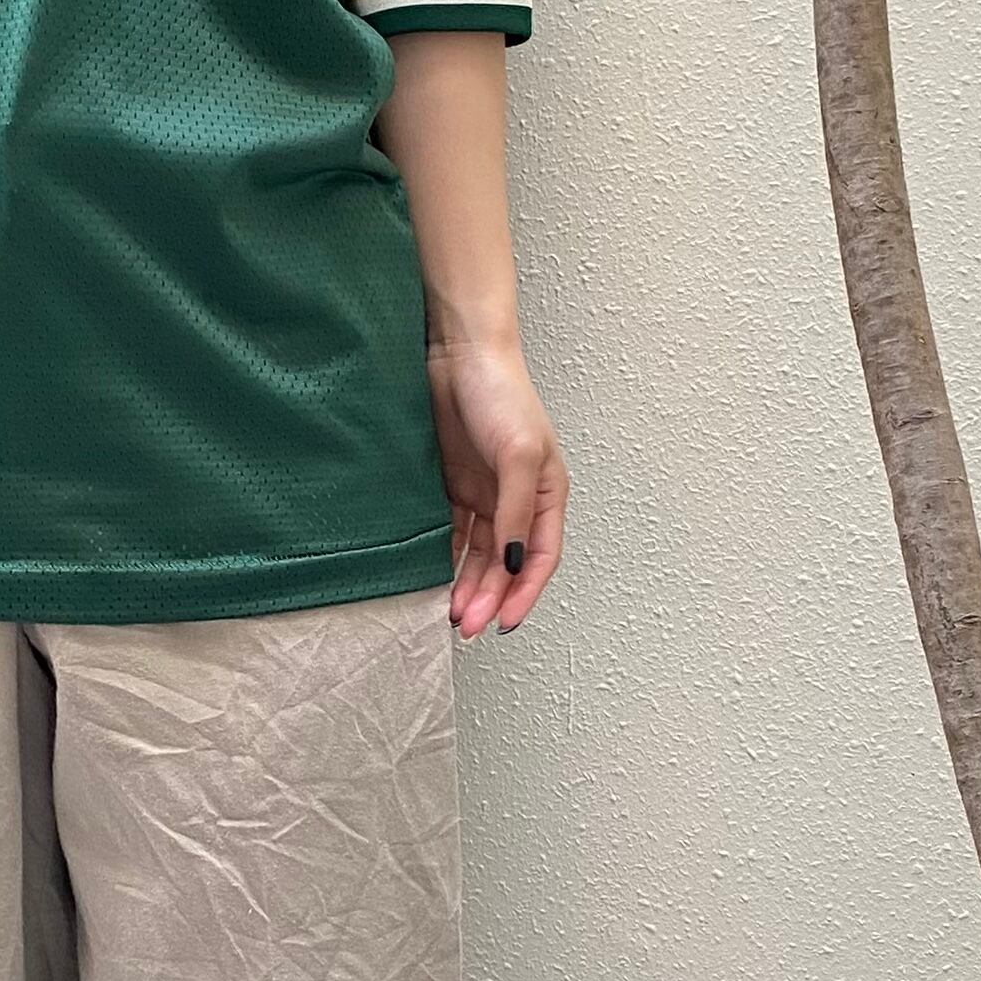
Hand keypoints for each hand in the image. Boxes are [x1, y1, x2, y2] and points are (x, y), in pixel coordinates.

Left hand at [429, 336, 567, 637]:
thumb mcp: (517, 455)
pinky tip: (432, 580)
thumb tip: (512, 564)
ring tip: (449, 615)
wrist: (456, 353)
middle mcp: (518, 500)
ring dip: (467, 586)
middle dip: (489, 598)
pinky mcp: (453, 486)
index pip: (539, 559)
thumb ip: (515, 512)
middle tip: (466, 627)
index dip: (523, 594)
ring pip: (479, 556)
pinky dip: (446, 559)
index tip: (501, 623)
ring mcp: (485, 494)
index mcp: (548, 494)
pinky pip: (452, 534)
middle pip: (506, 565)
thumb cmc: (501, 393)